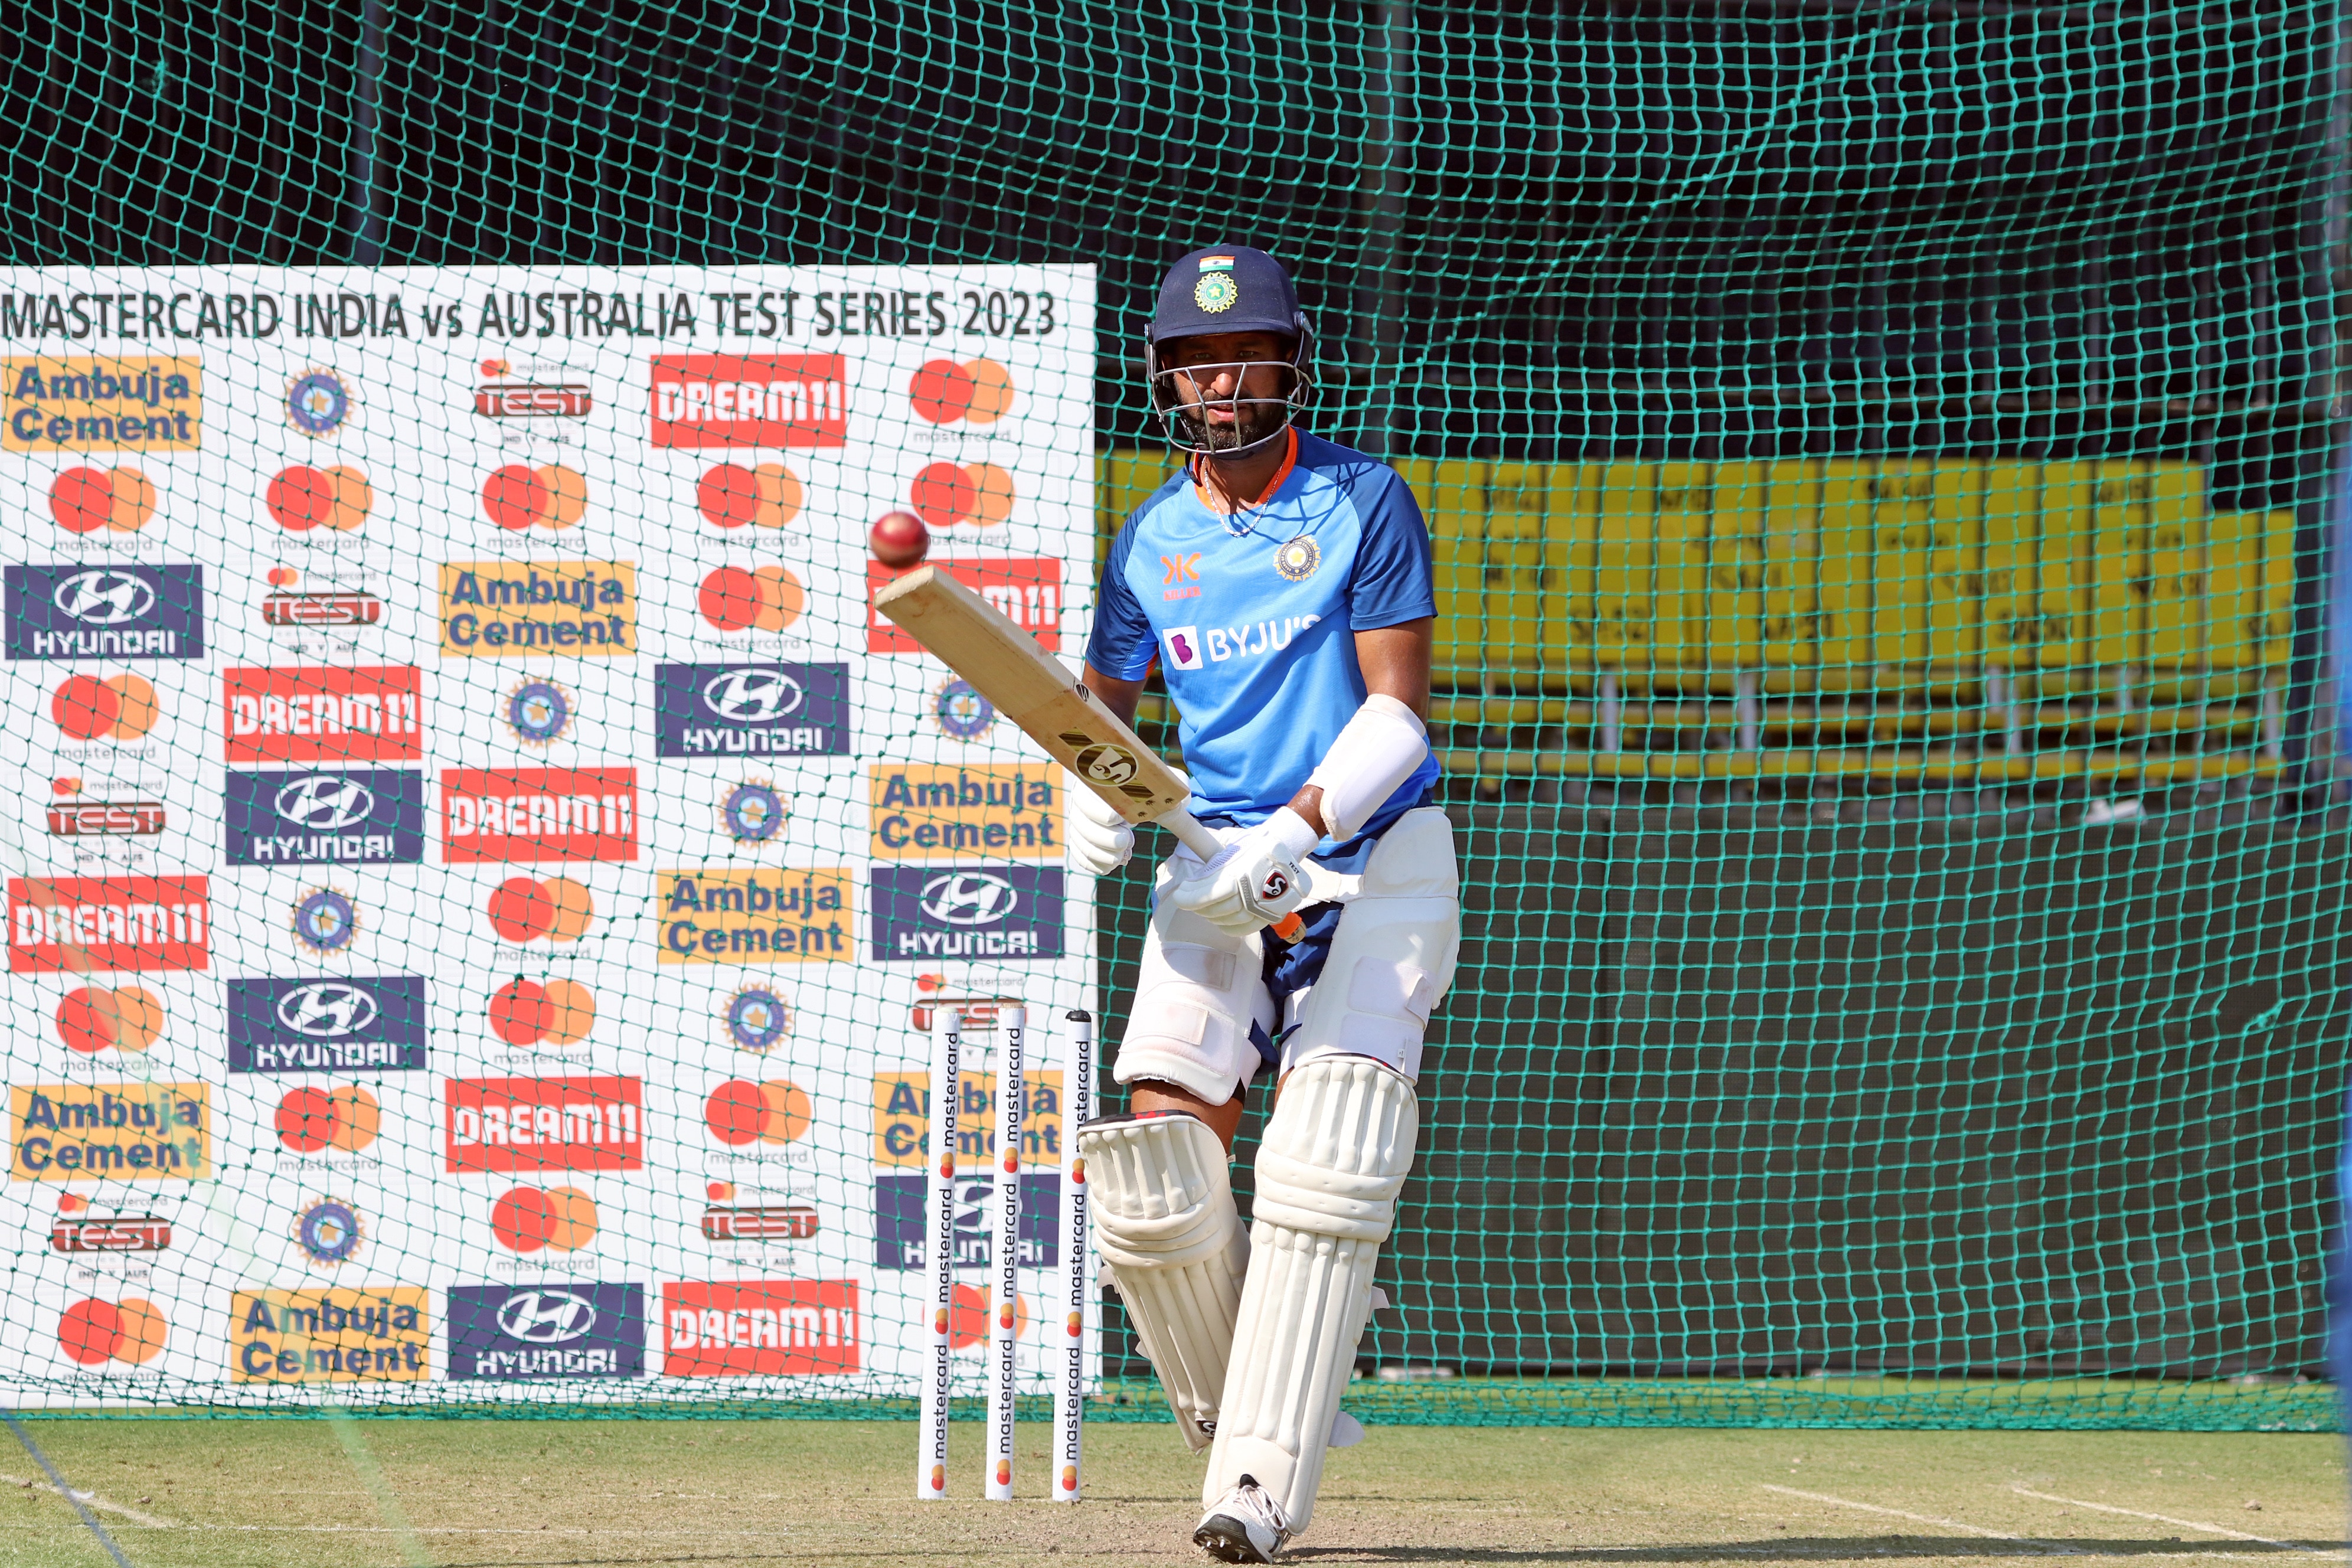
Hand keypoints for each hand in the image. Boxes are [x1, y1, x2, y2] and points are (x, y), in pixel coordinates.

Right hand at [1067, 770, 1176, 875]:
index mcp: (1097, 781)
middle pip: (1080, 823)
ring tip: (1124, 854)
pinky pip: (1081, 856)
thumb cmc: (1148, 787)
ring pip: (1080, 842)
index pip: (1086, 796)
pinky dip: (1098, 864)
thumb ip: (1172, 784)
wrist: (1135, 797)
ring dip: (1103, 854)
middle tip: (1126, 841)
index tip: (1118, 818)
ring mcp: (1079, 822)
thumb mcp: (1162, 781)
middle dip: (1104, 838)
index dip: (1098, 810)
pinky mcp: (1082, 840)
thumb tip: (1179, 799)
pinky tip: (1116, 863)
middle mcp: (1081, 801)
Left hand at [1170, 808, 1318, 937]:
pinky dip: (1229, 927)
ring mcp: (1263, 906)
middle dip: (1199, 907)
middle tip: (1189, 900)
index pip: (1208, 894)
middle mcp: (1252, 892)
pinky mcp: (1271, 915)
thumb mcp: (1234, 843)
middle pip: (1218, 909)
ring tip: (1203, 909)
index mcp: (1241, 872)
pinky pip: (1245, 928)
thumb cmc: (1257, 845)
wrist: (1289, 851)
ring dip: (1212, 916)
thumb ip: (1214, 857)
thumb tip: (1193, 868)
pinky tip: (1219, 922)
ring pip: (1230, 920)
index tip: (1179, 896)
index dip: (1189, 898)